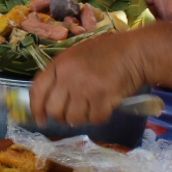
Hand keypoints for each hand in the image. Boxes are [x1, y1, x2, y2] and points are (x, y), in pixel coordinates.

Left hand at [30, 34, 145, 126]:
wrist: (135, 51)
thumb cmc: (108, 52)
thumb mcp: (77, 56)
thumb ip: (62, 74)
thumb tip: (51, 100)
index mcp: (59, 64)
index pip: (37, 90)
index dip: (36, 108)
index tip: (40, 119)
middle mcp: (68, 76)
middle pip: (54, 110)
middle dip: (62, 117)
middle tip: (73, 114)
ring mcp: (85, 87)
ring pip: (73, 118)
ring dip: (83, 118)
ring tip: (92, 108)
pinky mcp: (103, 97)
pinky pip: (95, 119)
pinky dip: (100, 117)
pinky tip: (106, 107)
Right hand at [129, 0, 171, 19]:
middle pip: (145, 0)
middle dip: (135, 3)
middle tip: (123, 6)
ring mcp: (162, 6)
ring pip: (148, 11)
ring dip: (140, 13)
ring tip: (127, 15)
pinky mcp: (166, 16)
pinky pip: (155, 20)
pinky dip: (148, 21)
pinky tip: (137, 22)